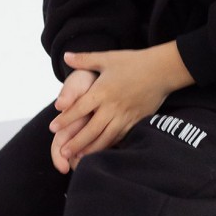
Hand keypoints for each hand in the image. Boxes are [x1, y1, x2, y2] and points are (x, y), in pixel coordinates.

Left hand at [48, 43, 193, 164]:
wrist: (162, 70)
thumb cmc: (134, 62)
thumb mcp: (107, 58)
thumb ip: (85, 59)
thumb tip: (66, 56)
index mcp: (102, 91)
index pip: (79, 108)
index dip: (65, 119)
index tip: (52, 128)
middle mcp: (112, 106)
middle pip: (90, 129)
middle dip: (76, 142)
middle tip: (62, 152)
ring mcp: (125, 115)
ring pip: (106, 137)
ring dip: (91, 149)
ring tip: (79, 158)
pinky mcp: (136, 121)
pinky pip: (121, 137)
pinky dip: (109, 146)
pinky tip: (101, 151)